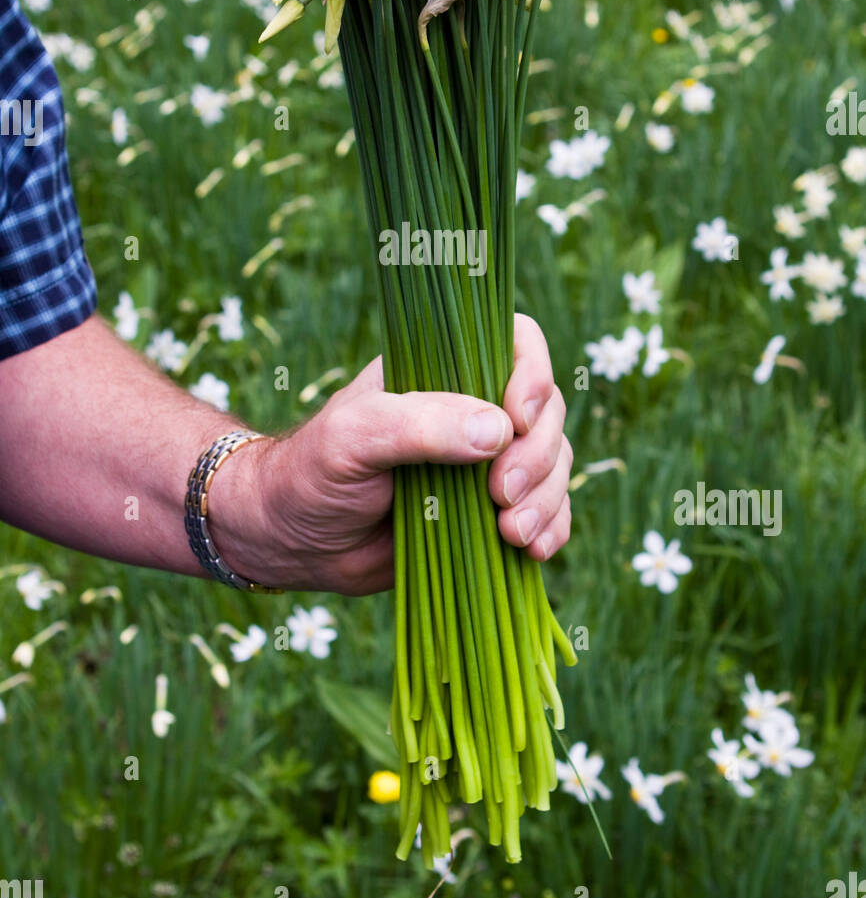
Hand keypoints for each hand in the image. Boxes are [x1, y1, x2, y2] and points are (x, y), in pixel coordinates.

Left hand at [215, 315, 571, 594]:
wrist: (292, 543)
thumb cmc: (310, 472)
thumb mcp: (353, 437)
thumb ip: (420, 425)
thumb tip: (499, 429)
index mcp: (443, 371)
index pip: (517, 344)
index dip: (534, 375)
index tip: (518, 420)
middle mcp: (473, 410)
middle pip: (546, 412)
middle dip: (538, 457)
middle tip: (500, 495)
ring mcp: (485, 464)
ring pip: (553, 465)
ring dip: (548, 499)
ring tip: (512, 534)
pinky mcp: (489, 514)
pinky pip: (546, 512)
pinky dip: (552, 529)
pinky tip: (535, 552)